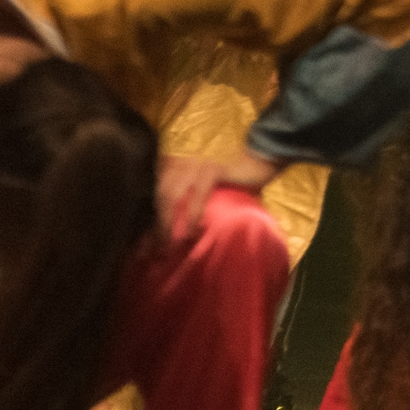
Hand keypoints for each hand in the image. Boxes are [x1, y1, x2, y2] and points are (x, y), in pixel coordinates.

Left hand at [155, 149, 284, 242]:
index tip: (146, 247)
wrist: (263, 156)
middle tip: (156, 252)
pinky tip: (192, 233)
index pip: (155, 195)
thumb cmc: (236, 178)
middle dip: (154, 226)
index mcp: (177, 166)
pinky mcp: (212, 168)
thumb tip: (174, 232)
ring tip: (169, 247)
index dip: (149, 220)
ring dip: (167, 224)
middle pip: (158, 196)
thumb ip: (191, 203)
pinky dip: (191, 216)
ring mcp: (196, 163)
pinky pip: (196, 195)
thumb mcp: (207, 190)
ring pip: (170, 196)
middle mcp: (182, 162)